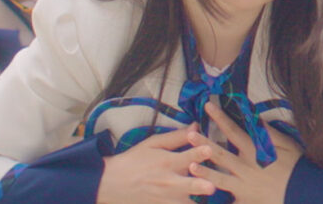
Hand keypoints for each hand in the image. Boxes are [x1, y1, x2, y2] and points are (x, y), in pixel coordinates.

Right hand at [98, 125, 214, 203]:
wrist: (111, 184)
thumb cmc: (134, 160)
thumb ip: (176, 137)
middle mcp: (170, 182)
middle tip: (211, 187)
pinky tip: (192, 203)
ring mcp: (167, 200)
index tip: (209, 149)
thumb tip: (197, 125)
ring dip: (196, 202)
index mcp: (168, 162)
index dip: (200, 152)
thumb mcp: (152, 144)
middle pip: (190, 185)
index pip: (188, 156)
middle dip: (201, 186)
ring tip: (209, 201)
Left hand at [187, 102, 301, 203]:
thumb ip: (269, 132)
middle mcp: (246, 167)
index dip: (220, 117)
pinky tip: (205, 195)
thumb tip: (254, 117)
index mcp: (255, 151)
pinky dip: (220, 202)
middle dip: (203, 143)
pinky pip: (229, 202)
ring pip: (219, 178)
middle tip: (188, 135)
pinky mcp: (244, 201)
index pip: (233, 130)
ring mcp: (243, 186)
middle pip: (220, 154)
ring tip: (190, 166)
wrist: (303, 192)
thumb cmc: (296, 165)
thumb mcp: (287, 144)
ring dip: (204, 171)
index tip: (207, 106)